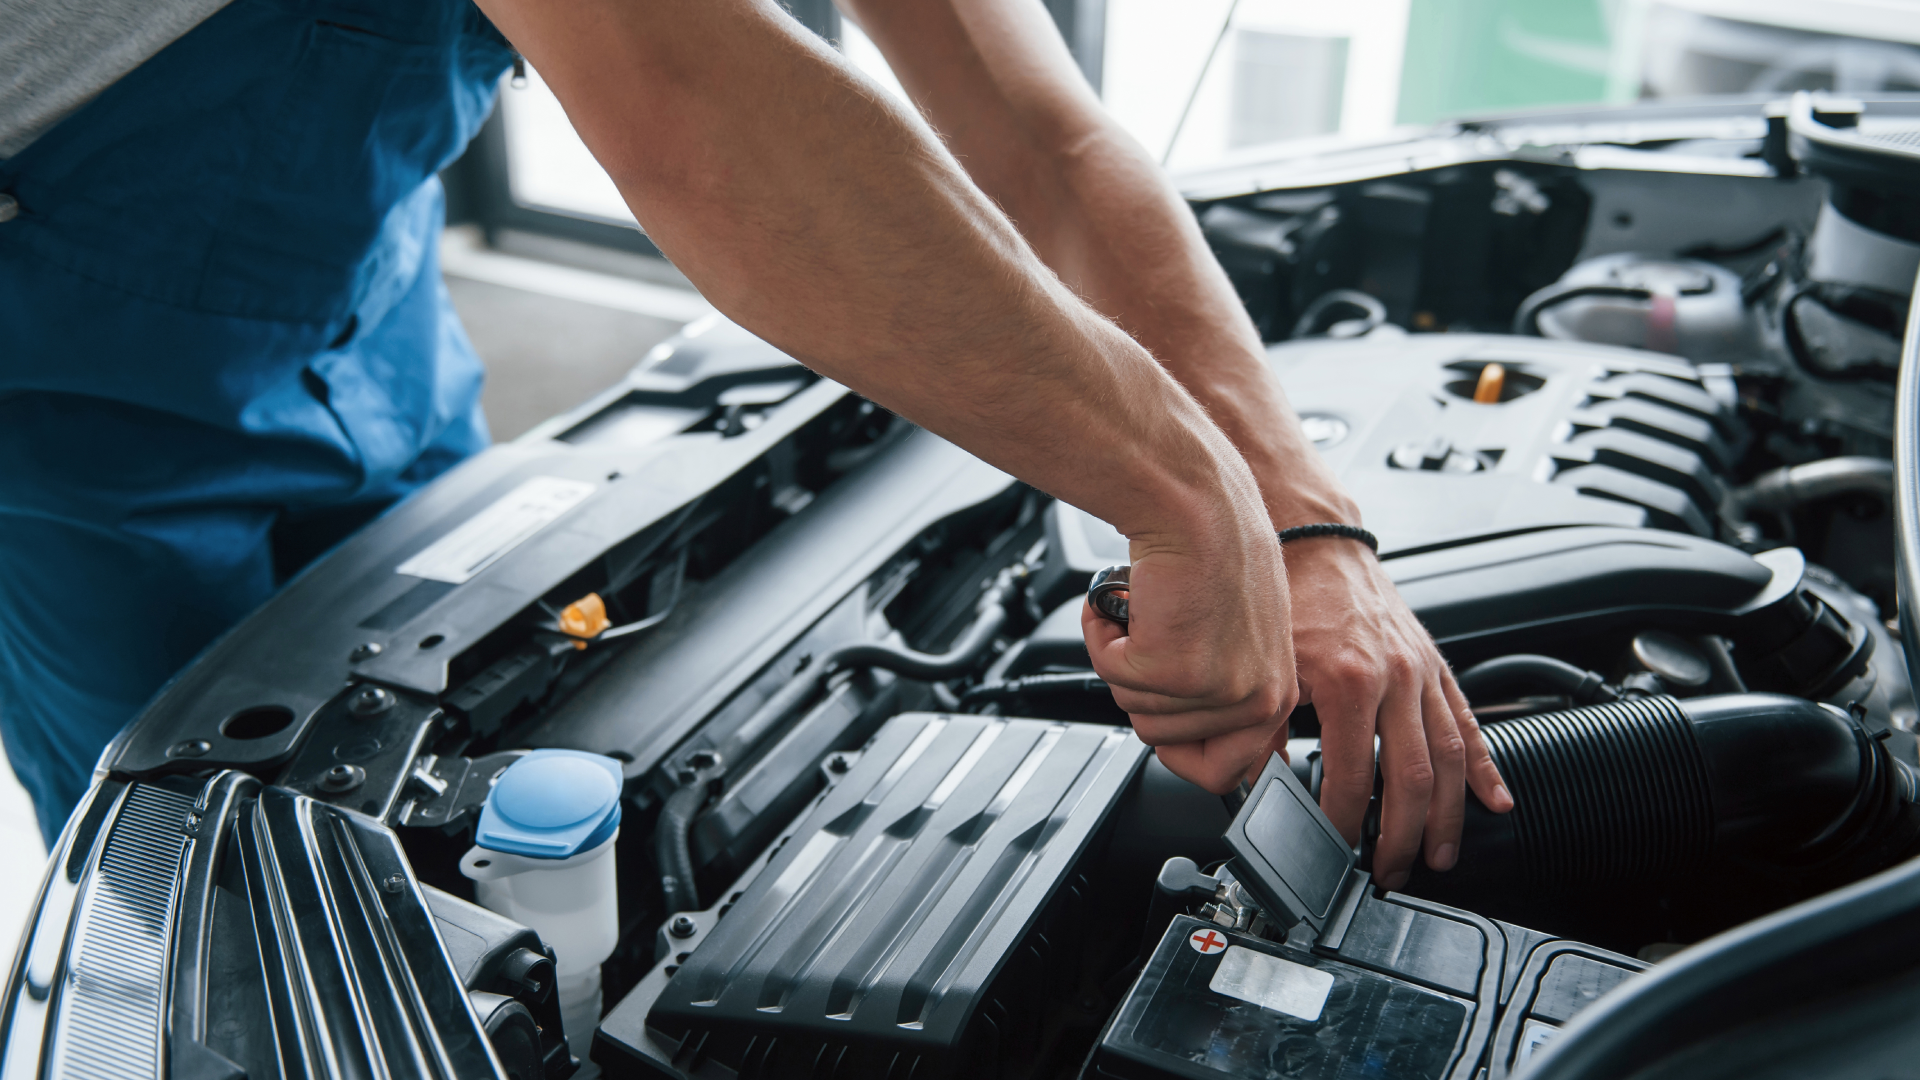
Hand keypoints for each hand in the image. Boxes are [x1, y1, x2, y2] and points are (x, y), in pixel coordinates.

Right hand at [1082, 509, 1297, 793]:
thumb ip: (1224, 694)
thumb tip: (1191, 740)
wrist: (1195, 503)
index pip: (1225, 772)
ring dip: (1125, 658)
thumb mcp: (1239, 640)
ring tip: (1150, 613)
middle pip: (1164, 741)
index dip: (1180, 747)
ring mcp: (1217, 689)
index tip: (1165, 717)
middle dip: (1143, 690)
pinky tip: (1131, 604)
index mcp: (1277, 696)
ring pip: (1134, 708)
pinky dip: (1105, 637)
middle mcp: (1256, 700)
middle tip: (1160, 638)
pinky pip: (1111, 675)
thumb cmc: (1214, 552)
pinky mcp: (1175, 669)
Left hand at [1275, 538, 1511, 888]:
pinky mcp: (1436, 665)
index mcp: (1350, 681)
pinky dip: (1484, 766)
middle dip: (1404, 836)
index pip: (1353, 777)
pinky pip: (1467, 722)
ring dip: (1449, 816)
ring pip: (1449, 758)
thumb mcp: (1267, 665)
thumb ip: (1262, 729)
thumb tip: (1255, 783)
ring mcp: (1421, 672)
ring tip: (1441, 857)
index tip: (1334, 848)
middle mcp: (1395, 678)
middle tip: (1390, 872)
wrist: (1317, 541)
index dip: (1344, 823)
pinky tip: (1496, 800)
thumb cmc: (1289, 595)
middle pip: (1412, 778)